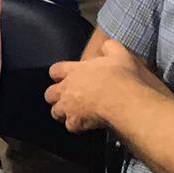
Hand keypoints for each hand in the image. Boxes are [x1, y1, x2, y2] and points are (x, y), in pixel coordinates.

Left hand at [46, 39, 165, 132]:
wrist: (123, 100)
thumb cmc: (120, 77)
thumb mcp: (119, 54)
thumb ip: (109, 47)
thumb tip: (107, 46)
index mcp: (75, 70)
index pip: (55, 70)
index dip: (58, 74)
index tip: (64, 76)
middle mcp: (67, 88)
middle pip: (50, 93)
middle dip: (56, 96)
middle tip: (66, 98)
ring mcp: (69, 107)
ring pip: (55, 112)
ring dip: (63, 112)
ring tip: (73, 113)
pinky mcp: (76, 122)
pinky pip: (70, 126)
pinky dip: (76, 126)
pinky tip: (84, 125)